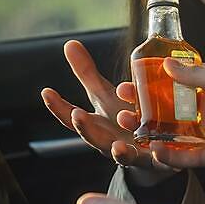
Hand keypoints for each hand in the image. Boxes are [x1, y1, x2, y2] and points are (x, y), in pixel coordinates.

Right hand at [40, 40, 164, 168]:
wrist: (152, 151)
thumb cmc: (124, 120)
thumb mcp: (106, 96)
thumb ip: (87, 74)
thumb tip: (69, 43)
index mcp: (98, 125)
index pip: (72, 117)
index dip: (58, 107)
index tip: (47, 92)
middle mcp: (110, 141)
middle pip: (94, 138)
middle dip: (85, 128)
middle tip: (78, 115)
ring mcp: (132, 153)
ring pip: (122, 154)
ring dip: (118, 151)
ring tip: (117, 145)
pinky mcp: (157, 159)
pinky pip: (157, 160)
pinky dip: (158, 155)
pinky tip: (156, 148)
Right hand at [113, 60, 204, 182]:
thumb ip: (196, 74)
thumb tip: (165, 64)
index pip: (171, 85)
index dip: (149, 84)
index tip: (128, 82)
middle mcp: (202, 112)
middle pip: (164, 110)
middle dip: (141, 108)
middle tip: (122, 105)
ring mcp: (203, 135)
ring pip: (167, 133)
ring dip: (147, 130)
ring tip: (130, 124)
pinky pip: (181, 157)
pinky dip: (166, 155)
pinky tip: (153, 148)